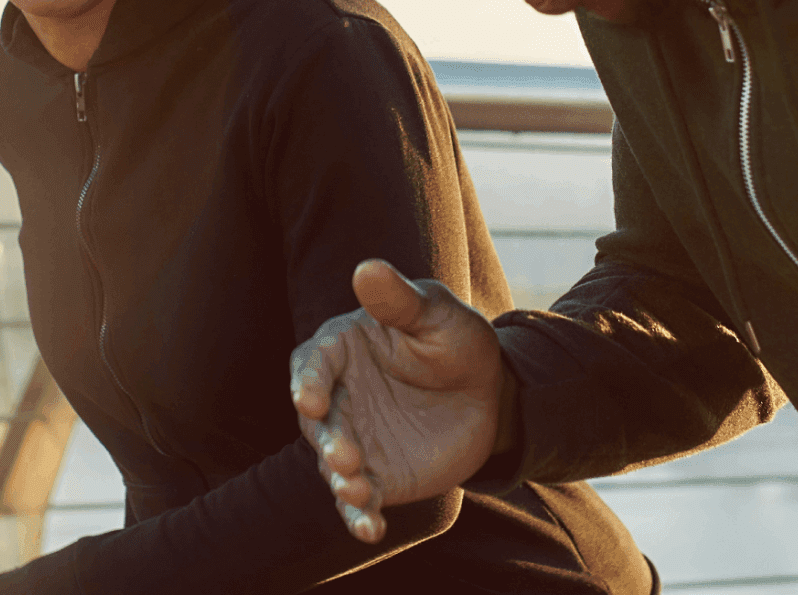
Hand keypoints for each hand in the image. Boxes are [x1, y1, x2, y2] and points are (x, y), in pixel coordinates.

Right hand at [288, 259, 507, 543]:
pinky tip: (371, 530)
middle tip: (344, 455)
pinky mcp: (374, 476)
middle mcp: (337, 397)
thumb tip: (367, 268)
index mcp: (341, 349)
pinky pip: (358, 500)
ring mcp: (352, 440)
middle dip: (326, 440)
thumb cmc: (456, 341)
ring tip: (358, 490)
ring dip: (340, 480)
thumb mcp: (437, 314)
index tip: (309, 400)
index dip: (309, 381)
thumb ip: (400, 301)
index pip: (312, 364)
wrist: (488, 394)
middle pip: (318, 421)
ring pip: (333, 464)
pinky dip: (359, 516)